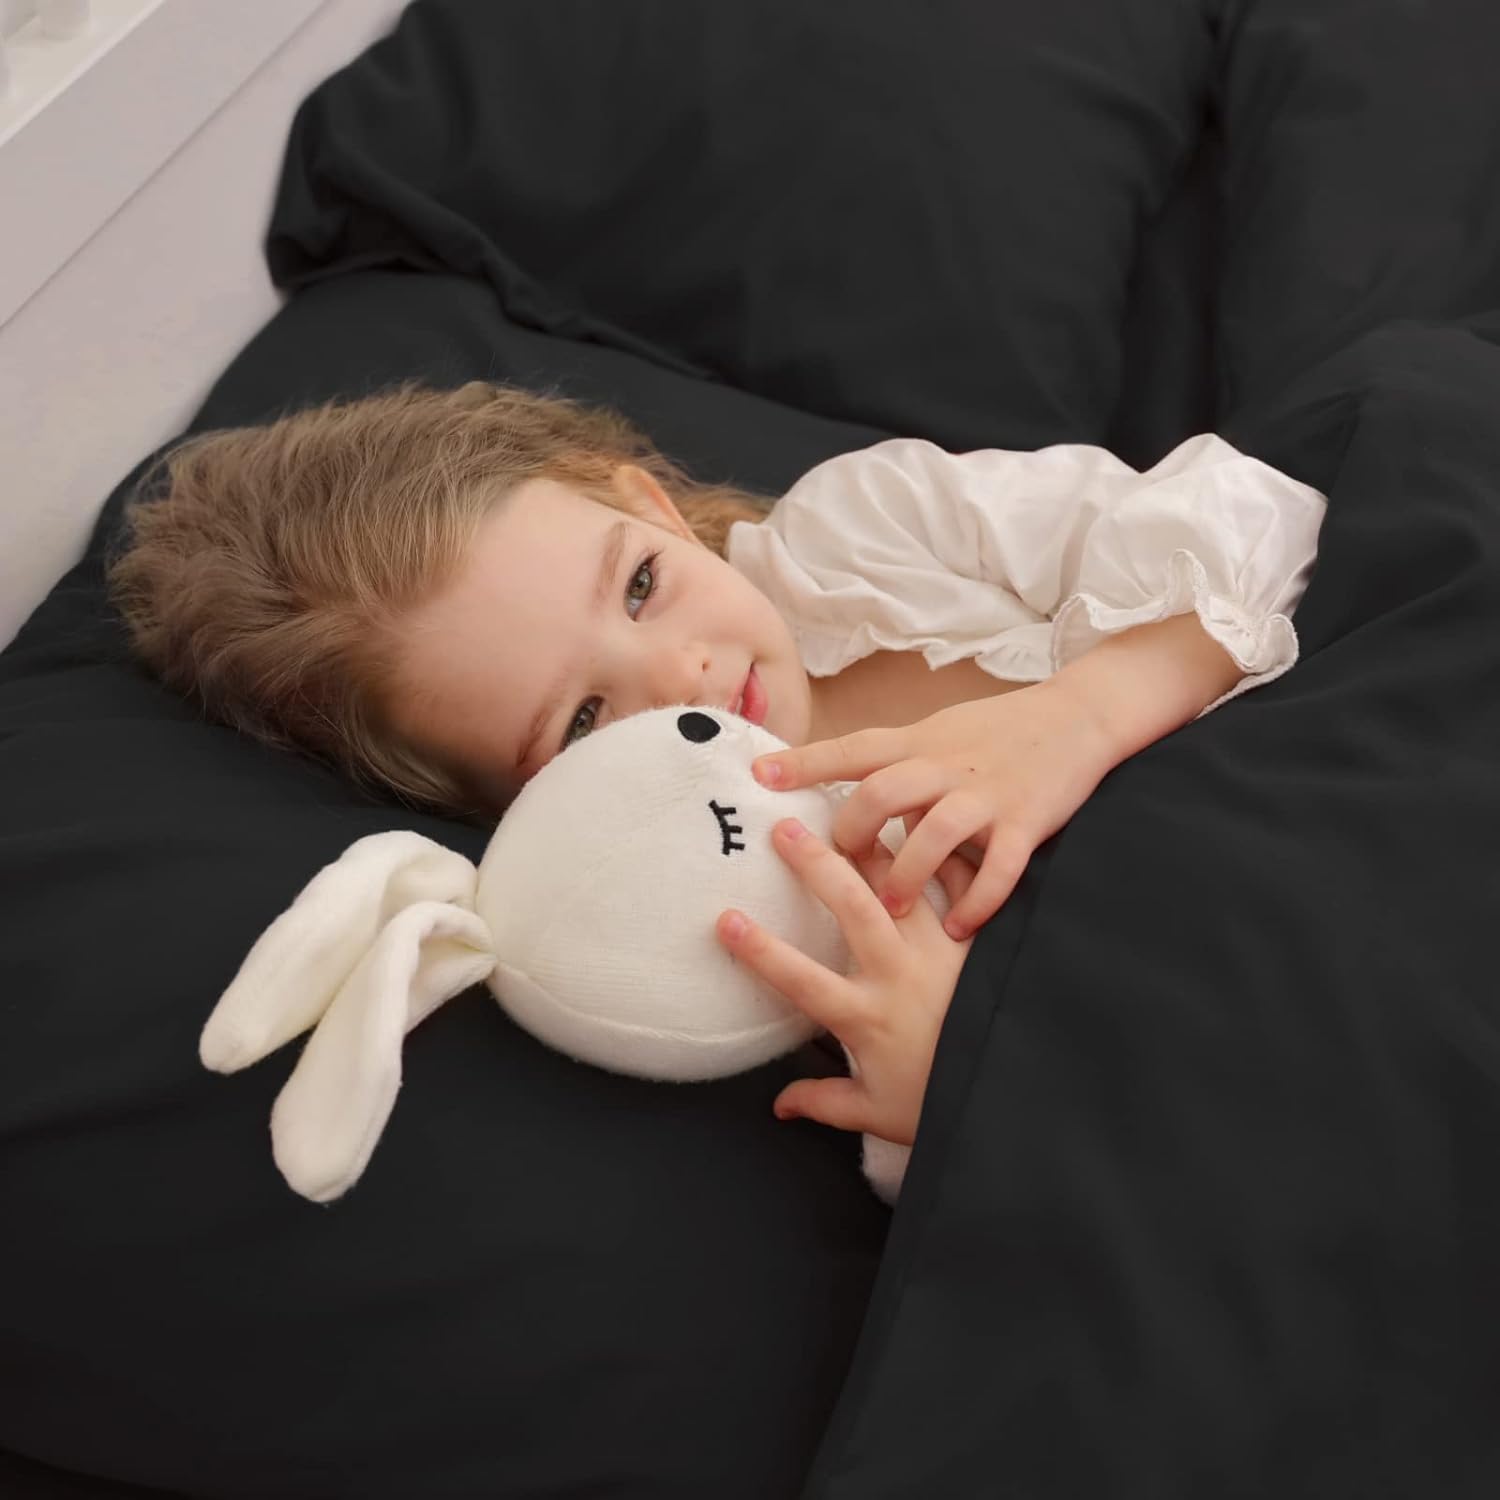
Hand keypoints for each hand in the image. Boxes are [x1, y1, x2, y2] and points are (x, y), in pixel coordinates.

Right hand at [716, 818, 976, 1144]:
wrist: (1015, 1094)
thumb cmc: (941, 1104)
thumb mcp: (876, 1113)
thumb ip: (824, 1101)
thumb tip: (779, 1105)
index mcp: (867, 1017)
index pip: (802, 980)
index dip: (761, 951)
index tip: (725, 919)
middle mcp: (900, 975)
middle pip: (853, 909)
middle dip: (816, 866)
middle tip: (784, 829)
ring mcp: (942, 953)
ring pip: (903, 887)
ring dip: (873, 846)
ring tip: (848, 807)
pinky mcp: (976, 942)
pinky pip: (959, 886)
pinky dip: (939, 853)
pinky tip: (919, 820)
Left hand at [751, 683, 1117, 939]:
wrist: (1077, 715)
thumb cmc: (996, 730)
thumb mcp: (937, 733)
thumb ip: (893, 762)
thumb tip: (842, 792)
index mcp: (920, 743)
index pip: (854, 748)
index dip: (806, 761)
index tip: (761, 775)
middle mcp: (947, 766)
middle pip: (884, 792)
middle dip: (855, 831)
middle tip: (839, 863)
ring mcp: (988, 795)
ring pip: (937, 832)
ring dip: (909, 872)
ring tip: (891, 907)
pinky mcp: (1028, 822)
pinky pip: (1001, 867)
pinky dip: (979, 900)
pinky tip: (960, 927)